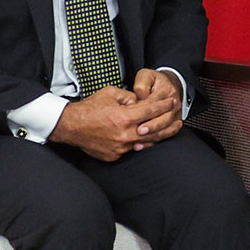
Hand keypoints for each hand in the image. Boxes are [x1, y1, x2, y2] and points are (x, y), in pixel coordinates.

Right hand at [49, 83, 178, 161]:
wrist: (70, 126)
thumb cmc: (89, 108)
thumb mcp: (110, 93)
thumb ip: (128, 97)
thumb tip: (140, 101)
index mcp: (124, 117)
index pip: (151, 111)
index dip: (164, 105)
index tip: (172, 102)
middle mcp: (125, 134)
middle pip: (155, 131)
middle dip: (169, 125)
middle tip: (179, 120)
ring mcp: (120, 147)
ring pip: (146, 143)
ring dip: (159, 136)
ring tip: (169, 131)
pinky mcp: (114, 155)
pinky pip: (132, 149)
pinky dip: (139, 143)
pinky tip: (147, 139)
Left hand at [130, 68, 183, 146]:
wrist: (169, 86)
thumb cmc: (154, 82)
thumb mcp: (146, 75)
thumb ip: (142, 84)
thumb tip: (140, 95)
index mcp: (166, 91)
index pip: (154, 103)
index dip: (143, 111)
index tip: (132, 116)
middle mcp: (174, 105)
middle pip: (163, 119)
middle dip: (151, 126)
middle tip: (139, 131)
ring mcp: (175, 115)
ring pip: (165, 129)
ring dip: (152, 137)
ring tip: (138, 142)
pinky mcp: (173, 124)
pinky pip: (165, 135)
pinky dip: (153, 142)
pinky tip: (142, 145)